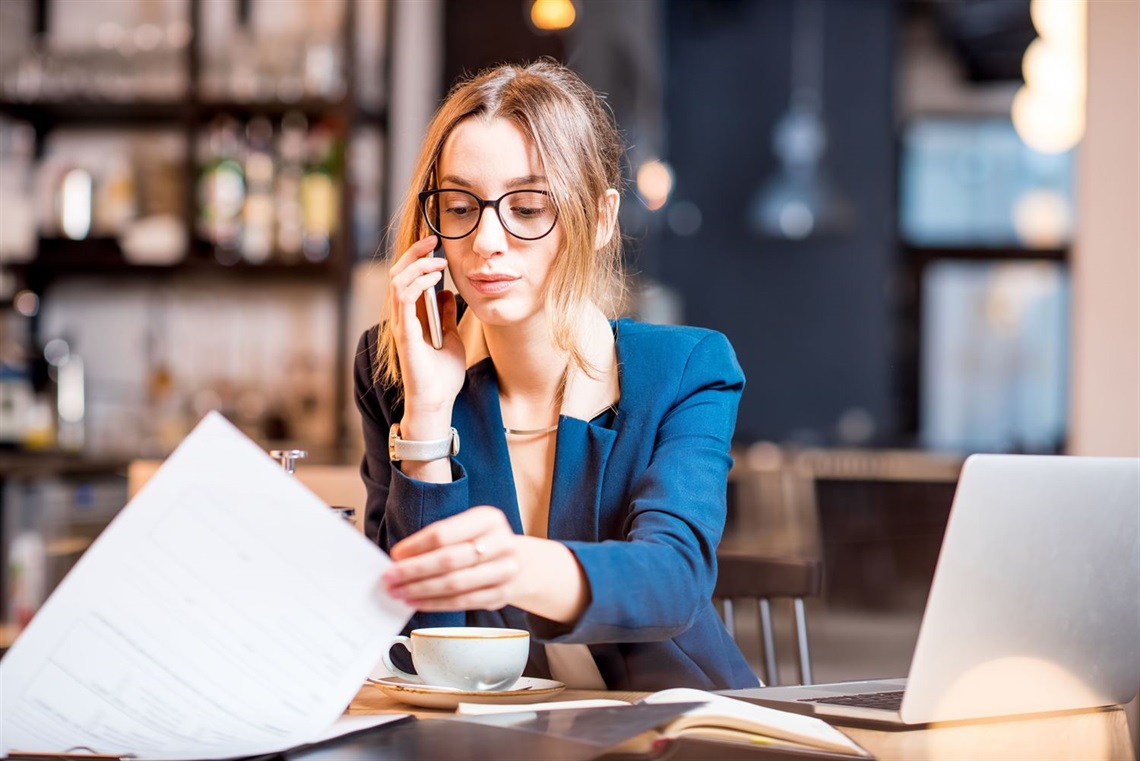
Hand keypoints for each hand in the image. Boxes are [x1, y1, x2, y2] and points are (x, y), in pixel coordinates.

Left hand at [382, 506, 521, 611]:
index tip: (395, 555)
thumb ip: (437, 541)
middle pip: (448, 560)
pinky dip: (436, 604)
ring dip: (421, 590)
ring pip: (454, 584)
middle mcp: (501, 542)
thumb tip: (400, 559)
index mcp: (488, 519)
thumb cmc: (482, 543)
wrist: (517, 561)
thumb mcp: (466, 529)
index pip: (444, 533)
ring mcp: (505, 570)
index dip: (416, 546)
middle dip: (414, 571)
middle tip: (390, 578)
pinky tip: (418, 602)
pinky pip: (463, 601)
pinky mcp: (502, 594)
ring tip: (399, 593)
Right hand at [387, 235, 465, 420]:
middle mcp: (402, 318)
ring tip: (437, 258)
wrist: (437, 401)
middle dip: (414, 253)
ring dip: (417, 264)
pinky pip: (404, 298)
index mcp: (411, 317)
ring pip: (398, 281)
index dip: (417, 258)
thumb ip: (446, 315)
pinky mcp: (405, 333)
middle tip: (432, 240)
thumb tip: (449, 293)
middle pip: (398, 274)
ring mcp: (401, 324)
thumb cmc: (441, 376)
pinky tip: (435, 276)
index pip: (407, 278)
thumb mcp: (451, 337)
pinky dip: (418, 282)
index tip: (435, 244)